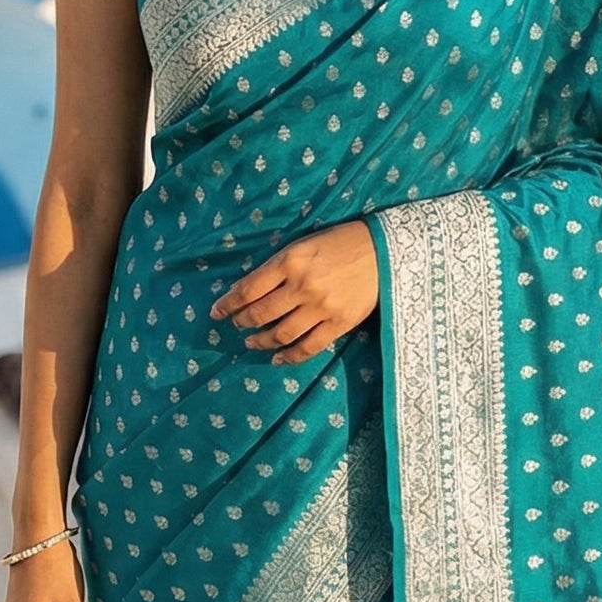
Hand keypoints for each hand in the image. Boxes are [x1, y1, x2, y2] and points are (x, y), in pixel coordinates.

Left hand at [210, 219, 378, 363]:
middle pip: (261, 314)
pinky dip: (289, 357)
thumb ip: (278, 266)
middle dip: (242, 322)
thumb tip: (250, 289)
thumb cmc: (340, 243)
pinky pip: (308, 347)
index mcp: (290, 261)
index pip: (248, 289)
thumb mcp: (303, 245)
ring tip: (251, 343)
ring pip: (280, 334)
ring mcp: (321, 308)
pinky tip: (277, 359)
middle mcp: (302, 286)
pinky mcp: (339, 324)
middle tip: (237, 325)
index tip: (216, 312)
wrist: (384, 251)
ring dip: (260, 342)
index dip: (228, 304)